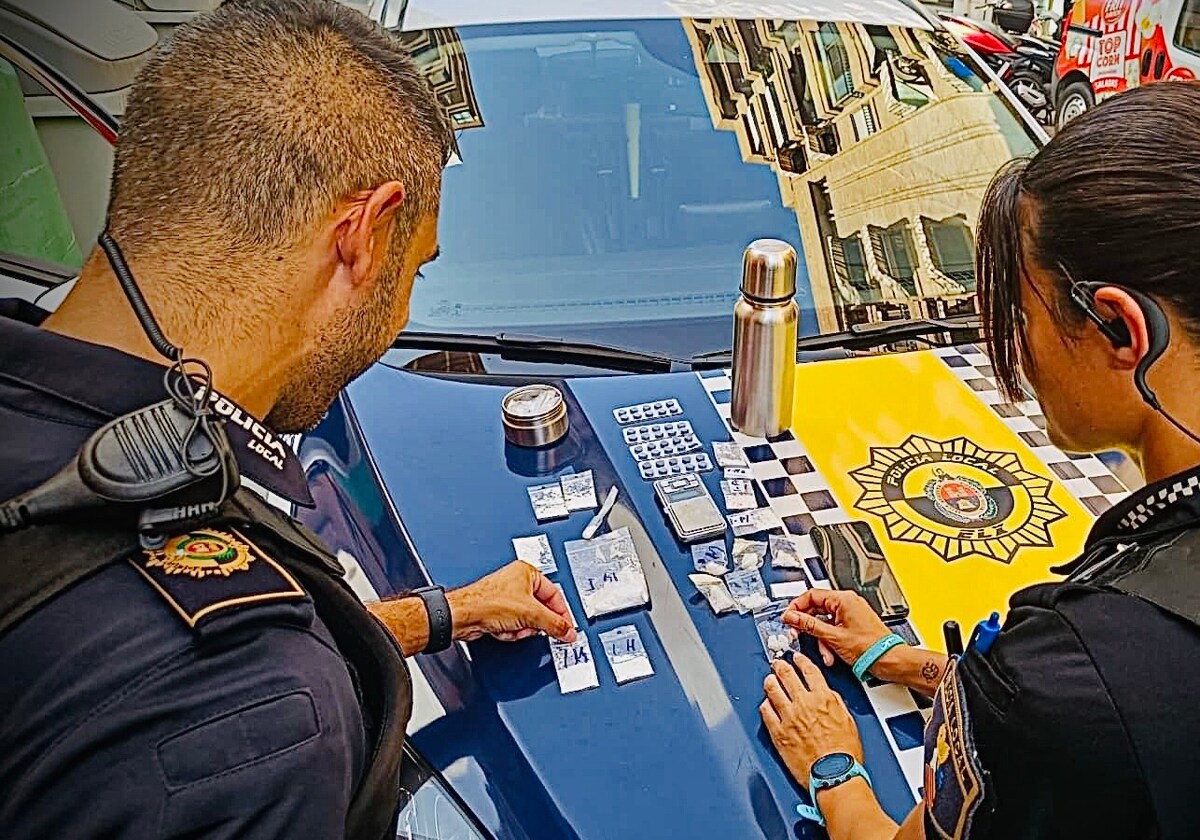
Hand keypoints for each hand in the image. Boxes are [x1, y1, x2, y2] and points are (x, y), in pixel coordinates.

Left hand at [448, 561, 576, 643]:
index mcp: (527, 572)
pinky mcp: (499, 612)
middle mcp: (517, 582)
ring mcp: (508, 598)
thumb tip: (568, 631)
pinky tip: (502, 629)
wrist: (463, 615)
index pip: (555, 595)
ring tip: (512, 626)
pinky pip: (516, 626)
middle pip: (541, 610)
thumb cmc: (488, 602)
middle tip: (533, 627)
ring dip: (521, 628)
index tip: (568, 629)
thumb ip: (554, 624)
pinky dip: (511, 631)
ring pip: (528, 621)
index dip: (562, 614)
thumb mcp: (531, 613)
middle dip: (535, 623)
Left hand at [761, 655, 862, 787]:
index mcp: (823, 699)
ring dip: (770, 682)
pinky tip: (766, 703)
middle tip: (777, 664)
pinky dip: (765, 705)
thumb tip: (827, 694)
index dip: (801, 661)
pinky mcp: (778, 733)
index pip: (809, 671)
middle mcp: (804, 705)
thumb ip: (835, 703)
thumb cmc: (844, 755)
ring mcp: (788, 718)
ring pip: (772, 690)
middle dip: (780, 666)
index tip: (797, 658)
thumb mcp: (848, 721)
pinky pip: (766, 712)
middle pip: (787, 676)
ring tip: (769, 680)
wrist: (834, 776)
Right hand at [783, 589, 891, 667]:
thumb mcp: (832, 637)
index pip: (811, 595)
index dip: (796, 607)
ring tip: (823, 652)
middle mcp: (848, 603)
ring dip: (820, 638)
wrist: (889, 660)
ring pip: (824, 621)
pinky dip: (829, 640)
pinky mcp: (853, 624)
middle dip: (808, 626)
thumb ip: (808, 625)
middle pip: (817, 609)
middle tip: (797, 634)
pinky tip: (831, 653)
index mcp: (843, 599)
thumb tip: (791, 617)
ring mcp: (851, 614)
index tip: (788, 618)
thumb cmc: (870, 648)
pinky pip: (833, 628)